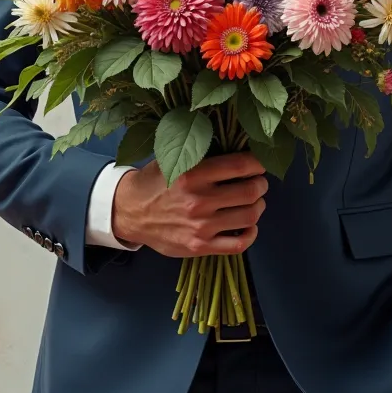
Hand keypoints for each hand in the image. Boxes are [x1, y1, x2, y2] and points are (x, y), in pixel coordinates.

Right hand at [112, 152, 268, 256]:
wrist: (130, 212)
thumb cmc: (156, 181)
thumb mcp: (172, 159)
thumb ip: (201, 154)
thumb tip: (237, 146)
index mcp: (193, 174)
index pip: (240, 165)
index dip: (258, 163)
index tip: (260, 162)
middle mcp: (199, 200)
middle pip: (250, 191)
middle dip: (261, 184)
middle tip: (259, 182)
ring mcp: (200, 227)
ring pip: (249, 216)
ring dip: (259, 206)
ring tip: (255, 201)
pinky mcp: (200, 247)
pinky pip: (239, 244)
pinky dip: (252, 234)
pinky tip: (249, 226)